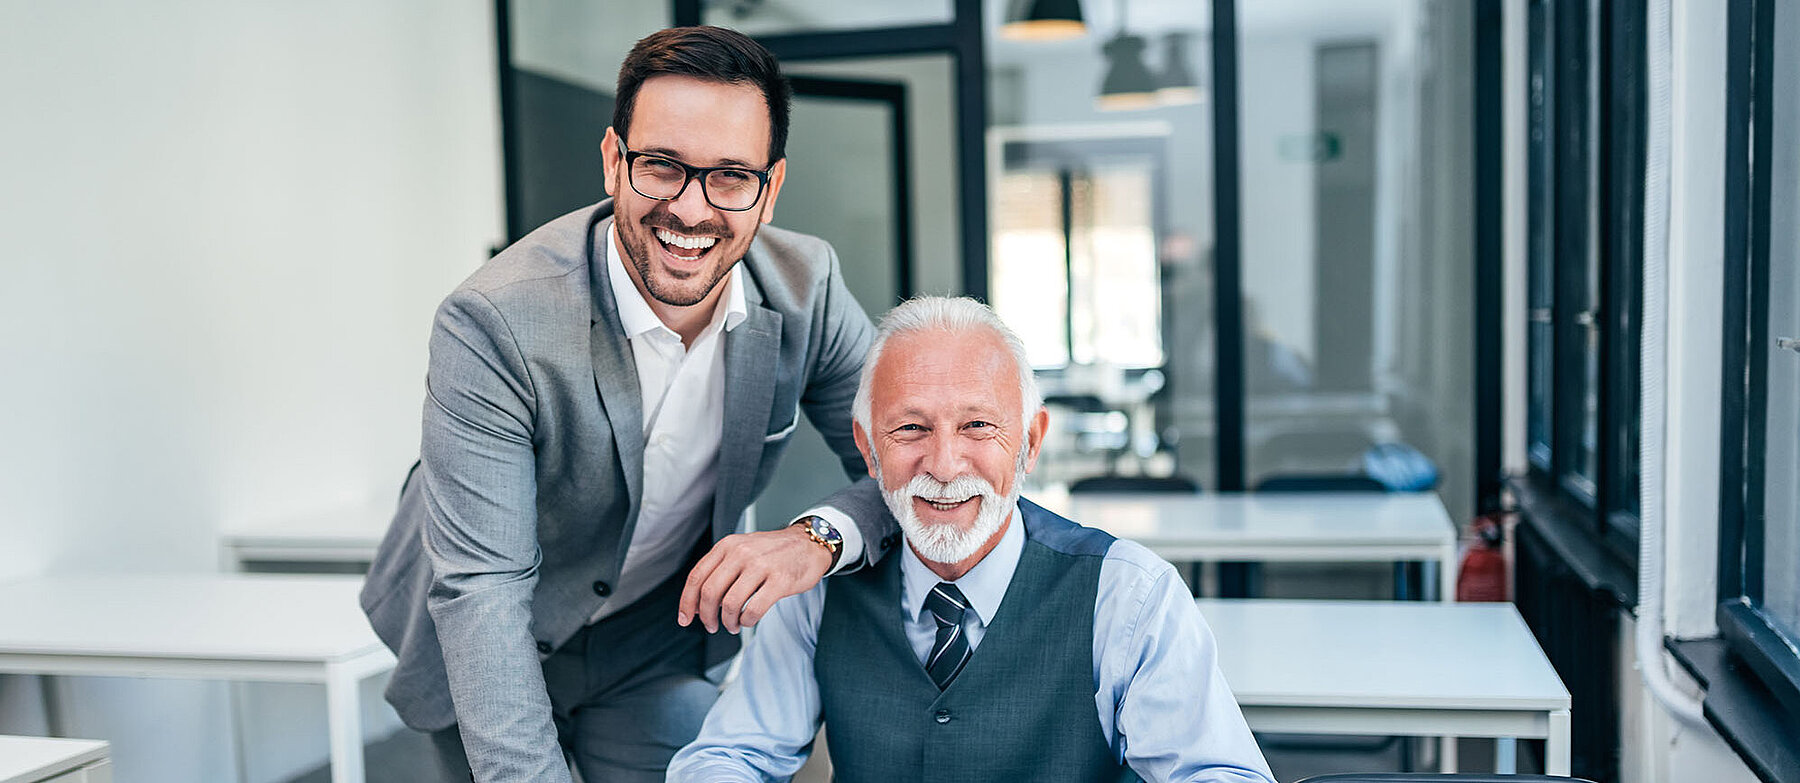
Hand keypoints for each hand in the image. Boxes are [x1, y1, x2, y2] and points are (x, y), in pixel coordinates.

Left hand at [678, 525, 832, 633]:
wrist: (810, 544)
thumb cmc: (773, 552)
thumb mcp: (742, 549)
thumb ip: (720, 570)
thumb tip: (698, 604)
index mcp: (727, 546)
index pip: (697, 577)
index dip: (686, 602)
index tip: (685, 618)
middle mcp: (741, 553)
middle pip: (709, 592)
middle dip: (706, 616)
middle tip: (712, 626)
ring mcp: (761, 566)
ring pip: (729, 604)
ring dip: (728, 622)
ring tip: (733, 625)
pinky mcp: (780, 581)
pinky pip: (753, 610)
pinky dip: (747, 621)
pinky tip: (749, 620)